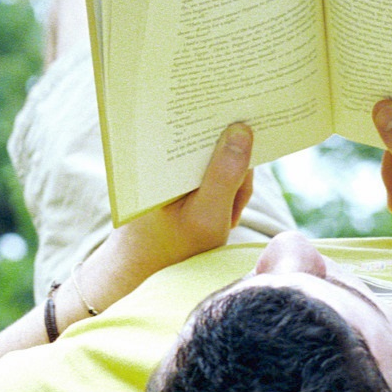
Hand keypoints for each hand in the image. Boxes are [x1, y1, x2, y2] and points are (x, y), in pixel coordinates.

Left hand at [84, 122, 255, 306]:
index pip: (193, 118)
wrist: (144, 275)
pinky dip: (226, 194)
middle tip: (231, 208)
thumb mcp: (206, 217)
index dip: (223, 116)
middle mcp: (159, 152)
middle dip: (234, 170)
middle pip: (214, 139)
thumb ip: (225, 175)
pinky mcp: (181, 178)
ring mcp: (171, 165)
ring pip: (219, 158)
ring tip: (225, 219)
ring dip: (231, 188)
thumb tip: (243, 129)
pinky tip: (223, 217)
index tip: (247, 116)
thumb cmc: (172, 251)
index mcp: (154, 153)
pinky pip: (215, 172)